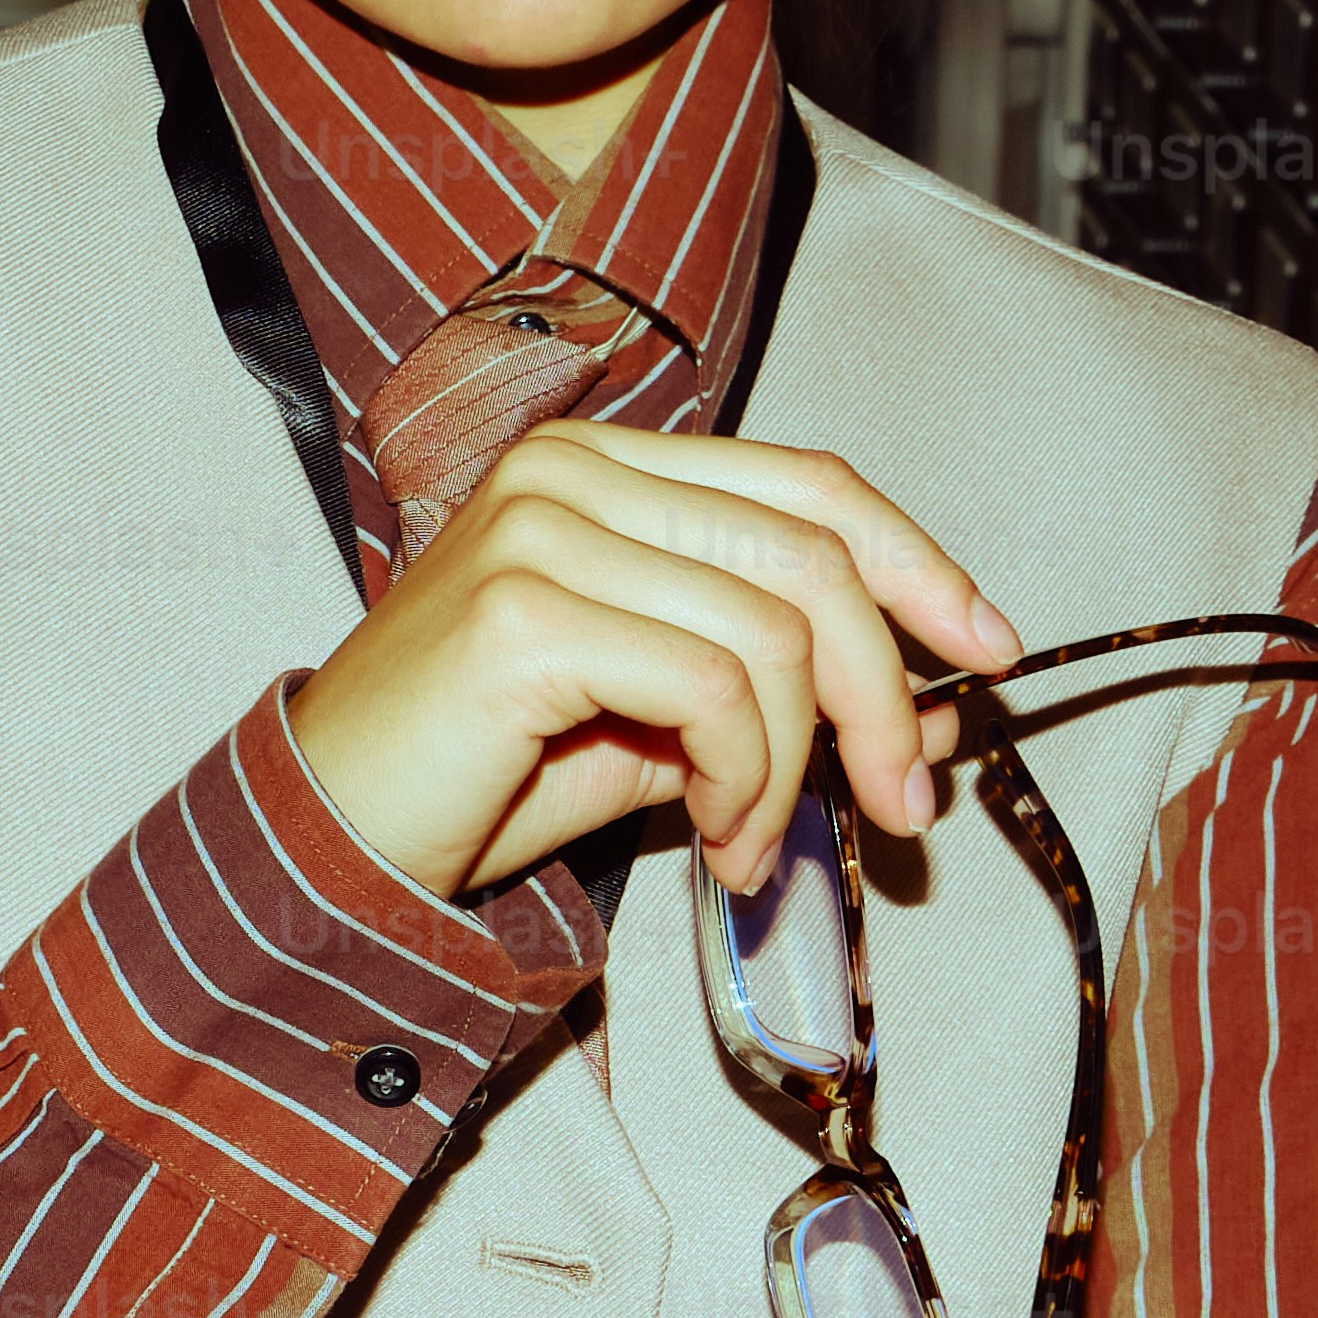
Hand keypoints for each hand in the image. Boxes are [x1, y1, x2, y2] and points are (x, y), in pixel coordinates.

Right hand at [280, 417, 1015, 907]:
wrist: (328, 842)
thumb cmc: (480, 781)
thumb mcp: (664, 734)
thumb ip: (787, 704)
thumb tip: (938, 710)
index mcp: (605, 469)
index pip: (807, 483)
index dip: (917, 562)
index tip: (989, 651)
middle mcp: (572, 473)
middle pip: (812, 552)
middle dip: (887, 693)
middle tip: (908, 807)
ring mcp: (543, 530)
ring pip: (777, 630)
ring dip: (800, 768)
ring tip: (757, 847)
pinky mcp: (525, 613)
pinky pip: (717, 688)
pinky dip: (749, 781)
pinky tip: (718, 842)